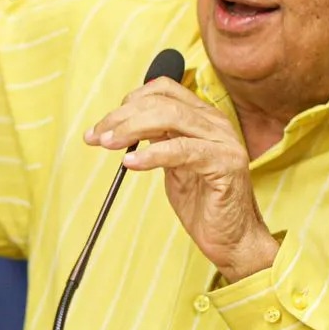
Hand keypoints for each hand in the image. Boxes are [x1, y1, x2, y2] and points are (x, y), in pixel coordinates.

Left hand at [85, 80, 279, 281]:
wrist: (232, 239)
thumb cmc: (203, 203)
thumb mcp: (174, 164)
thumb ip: (158, 140)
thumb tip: (123, 126)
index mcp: (204, 118)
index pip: (163, 90)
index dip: (130, 101)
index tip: (104, 124)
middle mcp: (216, 123)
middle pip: (161, 102)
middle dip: (122, 116)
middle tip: (97, 135)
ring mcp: (223, 141)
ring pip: (170, 118)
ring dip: (131, 128)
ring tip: (108, 144)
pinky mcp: (225, 163)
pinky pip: (182, 150)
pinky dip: (152, 154)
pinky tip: (130, 162)